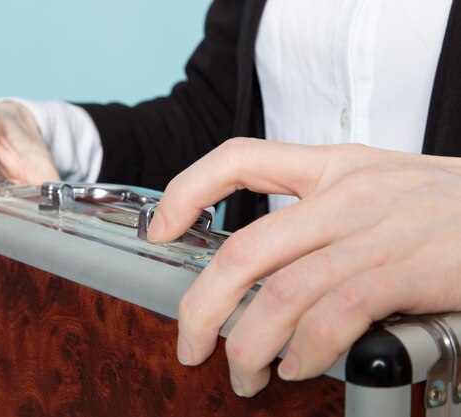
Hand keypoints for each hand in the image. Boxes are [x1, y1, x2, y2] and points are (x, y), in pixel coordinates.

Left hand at [148, 138, 460, 396]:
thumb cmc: (447, 205)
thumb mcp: (378, 184)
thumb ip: (322, 212)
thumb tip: (268, 269)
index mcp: (332, 166)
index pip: (239, 158)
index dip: (186, 190)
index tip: (161, 228)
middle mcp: (347, 194)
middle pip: (244, 250)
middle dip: (201, 307)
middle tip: (190, 344)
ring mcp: (377, 231)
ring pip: (282, 294)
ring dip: (249, 346)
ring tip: (245, 375)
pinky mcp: (410, 269)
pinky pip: (335, 315)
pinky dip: (306, 350)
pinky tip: (297, 367)